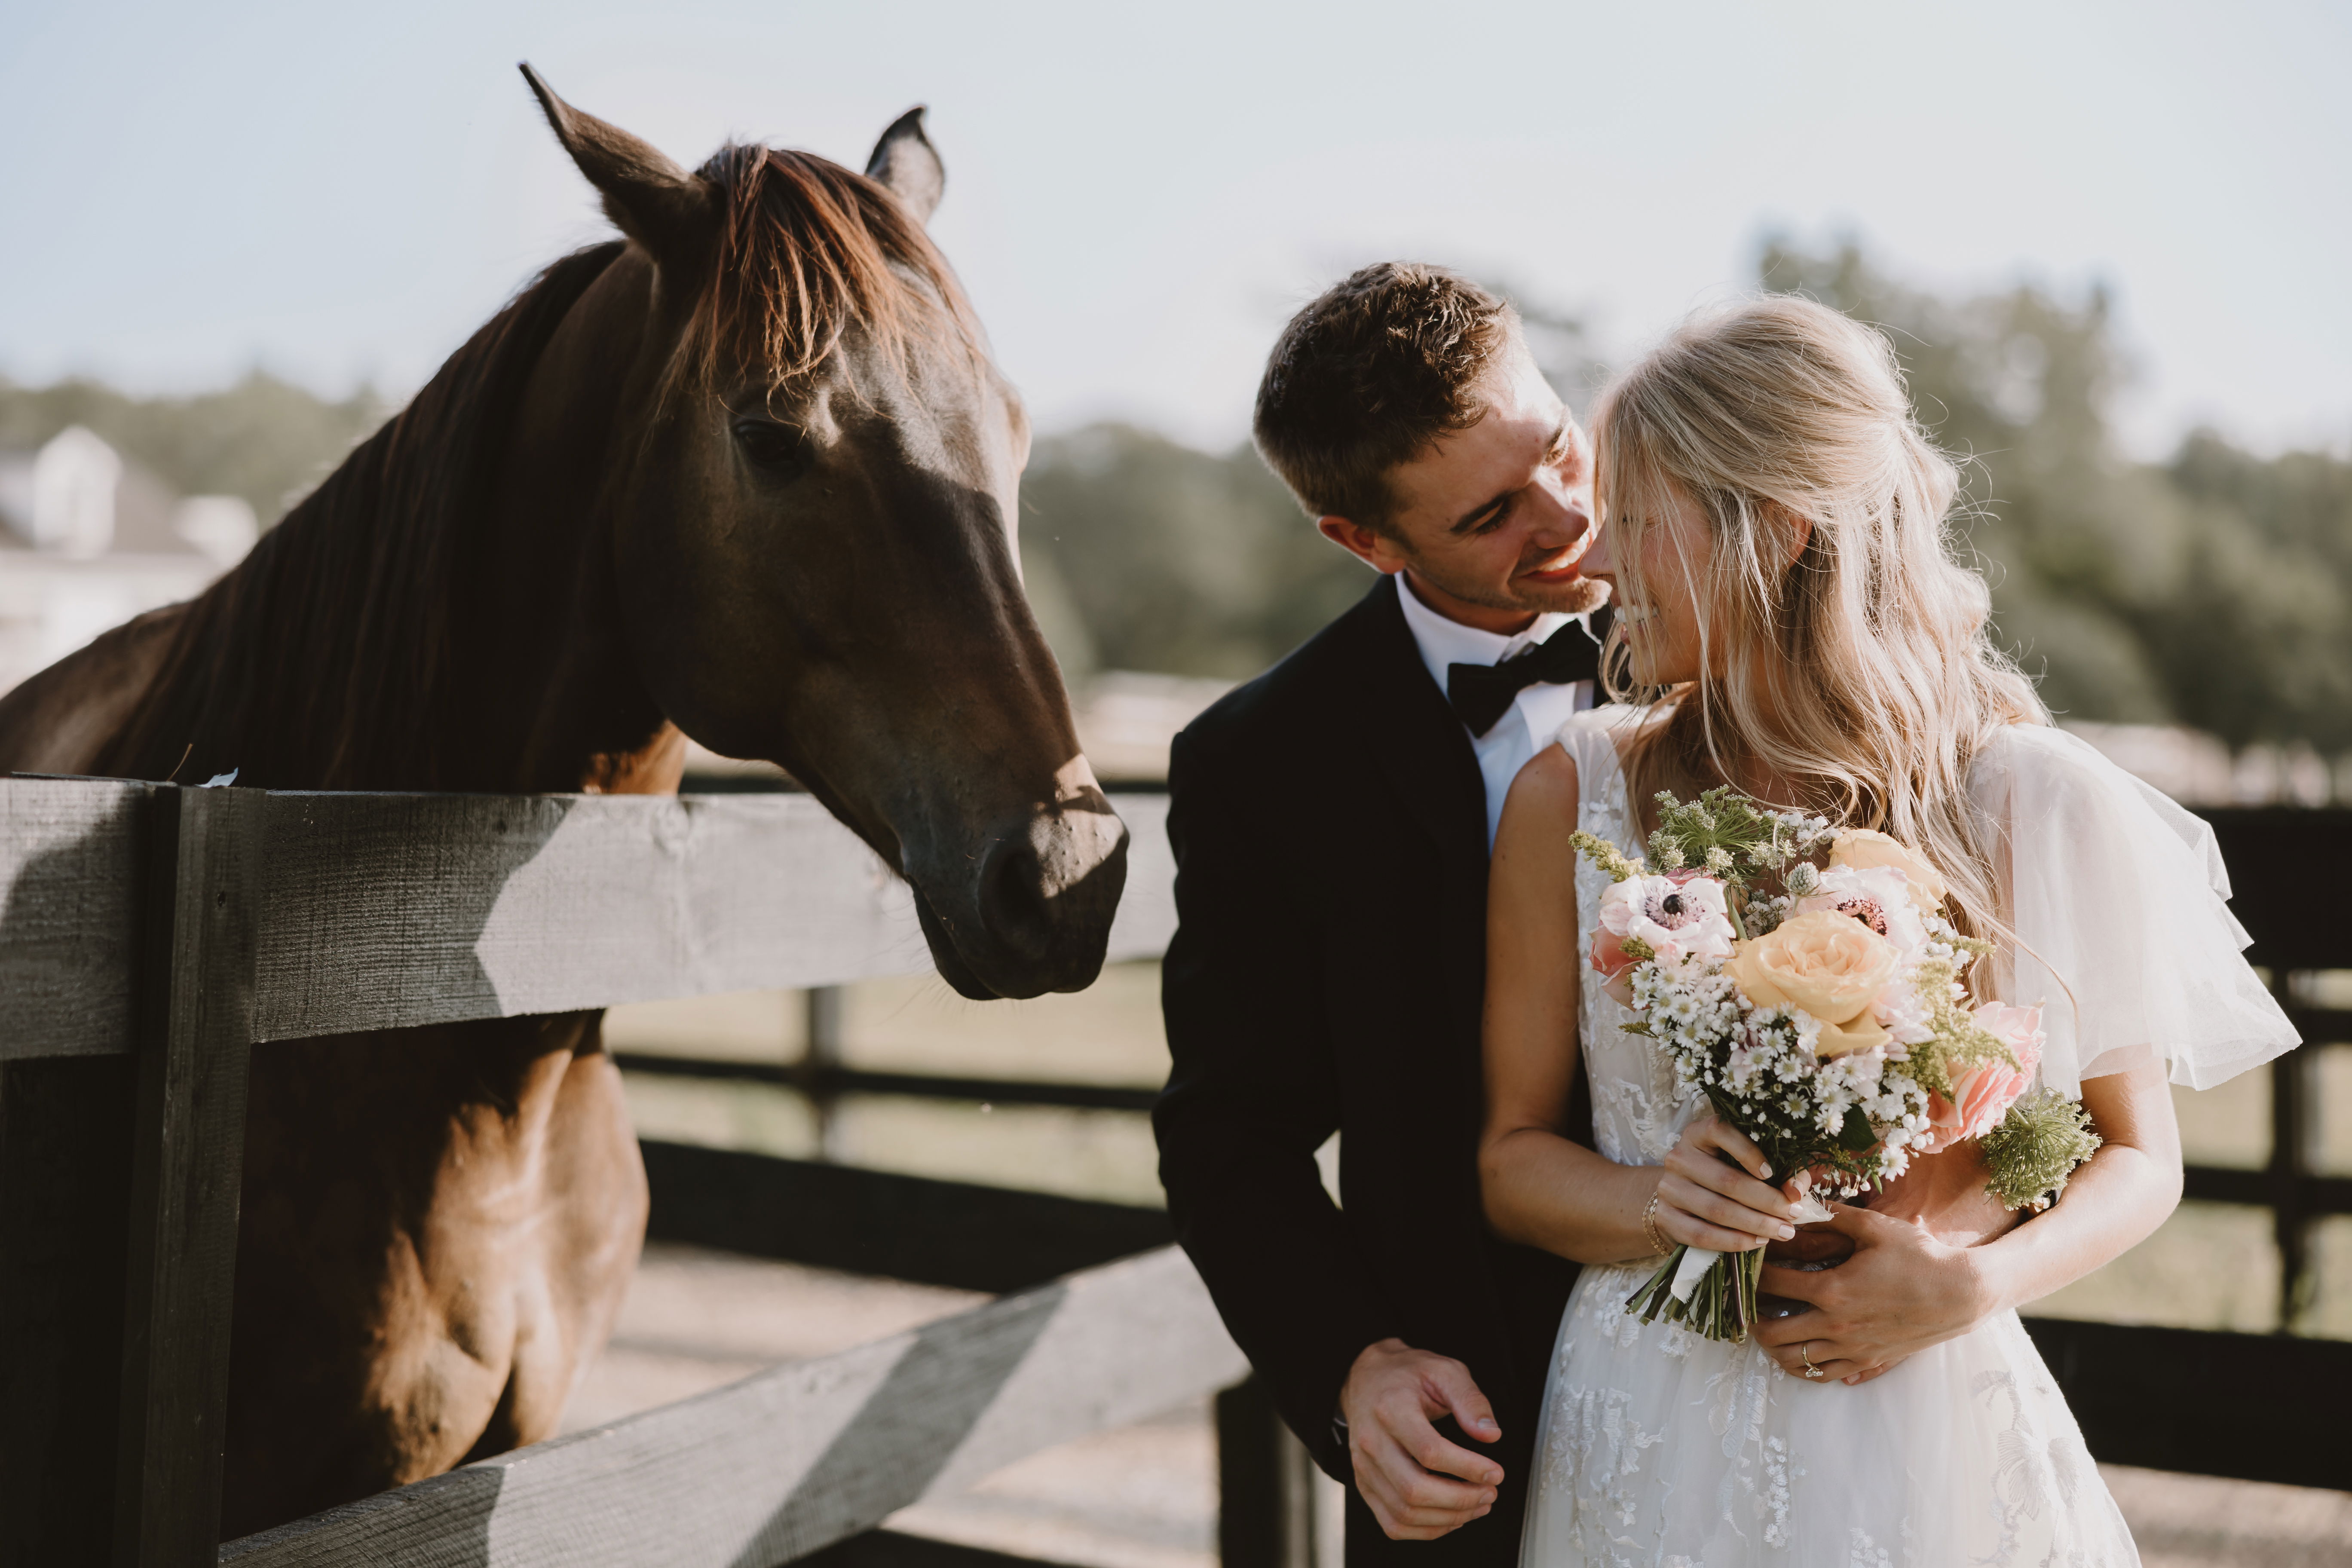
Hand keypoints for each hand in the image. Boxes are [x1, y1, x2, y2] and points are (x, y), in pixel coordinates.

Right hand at [1339, 1338, 1502, 1539]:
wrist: (1366, 1378)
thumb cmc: (1406, 1374)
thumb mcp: (1443, 1370)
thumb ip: (1469, 1399)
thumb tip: (1490, 1434)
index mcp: (1391, 1408)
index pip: (1429, 1451)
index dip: (1467, 1468)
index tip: (1495, 1472)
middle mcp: (1372, 1441)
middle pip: (1414, 1489)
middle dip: (1461, 1499)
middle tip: (1490, 1493)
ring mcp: (1364, 1467)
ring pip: (1404, 1512)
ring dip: (1448, 1518)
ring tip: (1477, 1505)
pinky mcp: (1364, 1485)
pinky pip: (1393, 1523)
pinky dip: (1426, 1530)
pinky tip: (1451, 1517)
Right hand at [1655, 1116, 1802, 1253]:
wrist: (1681, 1199)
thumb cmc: (1726, 1175)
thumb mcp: (1751, 1165)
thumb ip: (1782, 1171)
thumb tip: (1795, 1192)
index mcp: (1698, 1134)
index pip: (1718, 1130)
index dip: (1747, 1151)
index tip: (1771, 1173)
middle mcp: (1679, 1157)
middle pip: (1725, 1180)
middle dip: (1767, 1200)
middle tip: (1794, 1214)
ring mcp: (1669, 1188)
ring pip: (1716, 1210)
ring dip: (1756, 1224)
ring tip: (1784, 1231)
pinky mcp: (1665, 1217)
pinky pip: (1702, 1234)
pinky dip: (1734, 1241)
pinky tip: (1758, 1241)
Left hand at [1752, 1204, 1994, 1383]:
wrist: (1962, 1294)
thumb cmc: (1920, 1257)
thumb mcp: (1876, 1227)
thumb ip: (1834, 1213)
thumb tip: (1800, 1201)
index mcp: (1832, 1289)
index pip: (1773, 1285)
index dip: (1754, 1274)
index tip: (1747, 1265)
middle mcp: (1837, 1326)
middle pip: (1773, 1334)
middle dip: (1752, 1319)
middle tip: (1747, 1305)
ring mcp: (1852, 1349)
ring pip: (1795, 1361)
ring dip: (1773, 1347)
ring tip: (1767, 1329)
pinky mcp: (1868, 1362)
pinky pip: (1823, 1375)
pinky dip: (1804, 1366)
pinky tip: (1799, 1350)